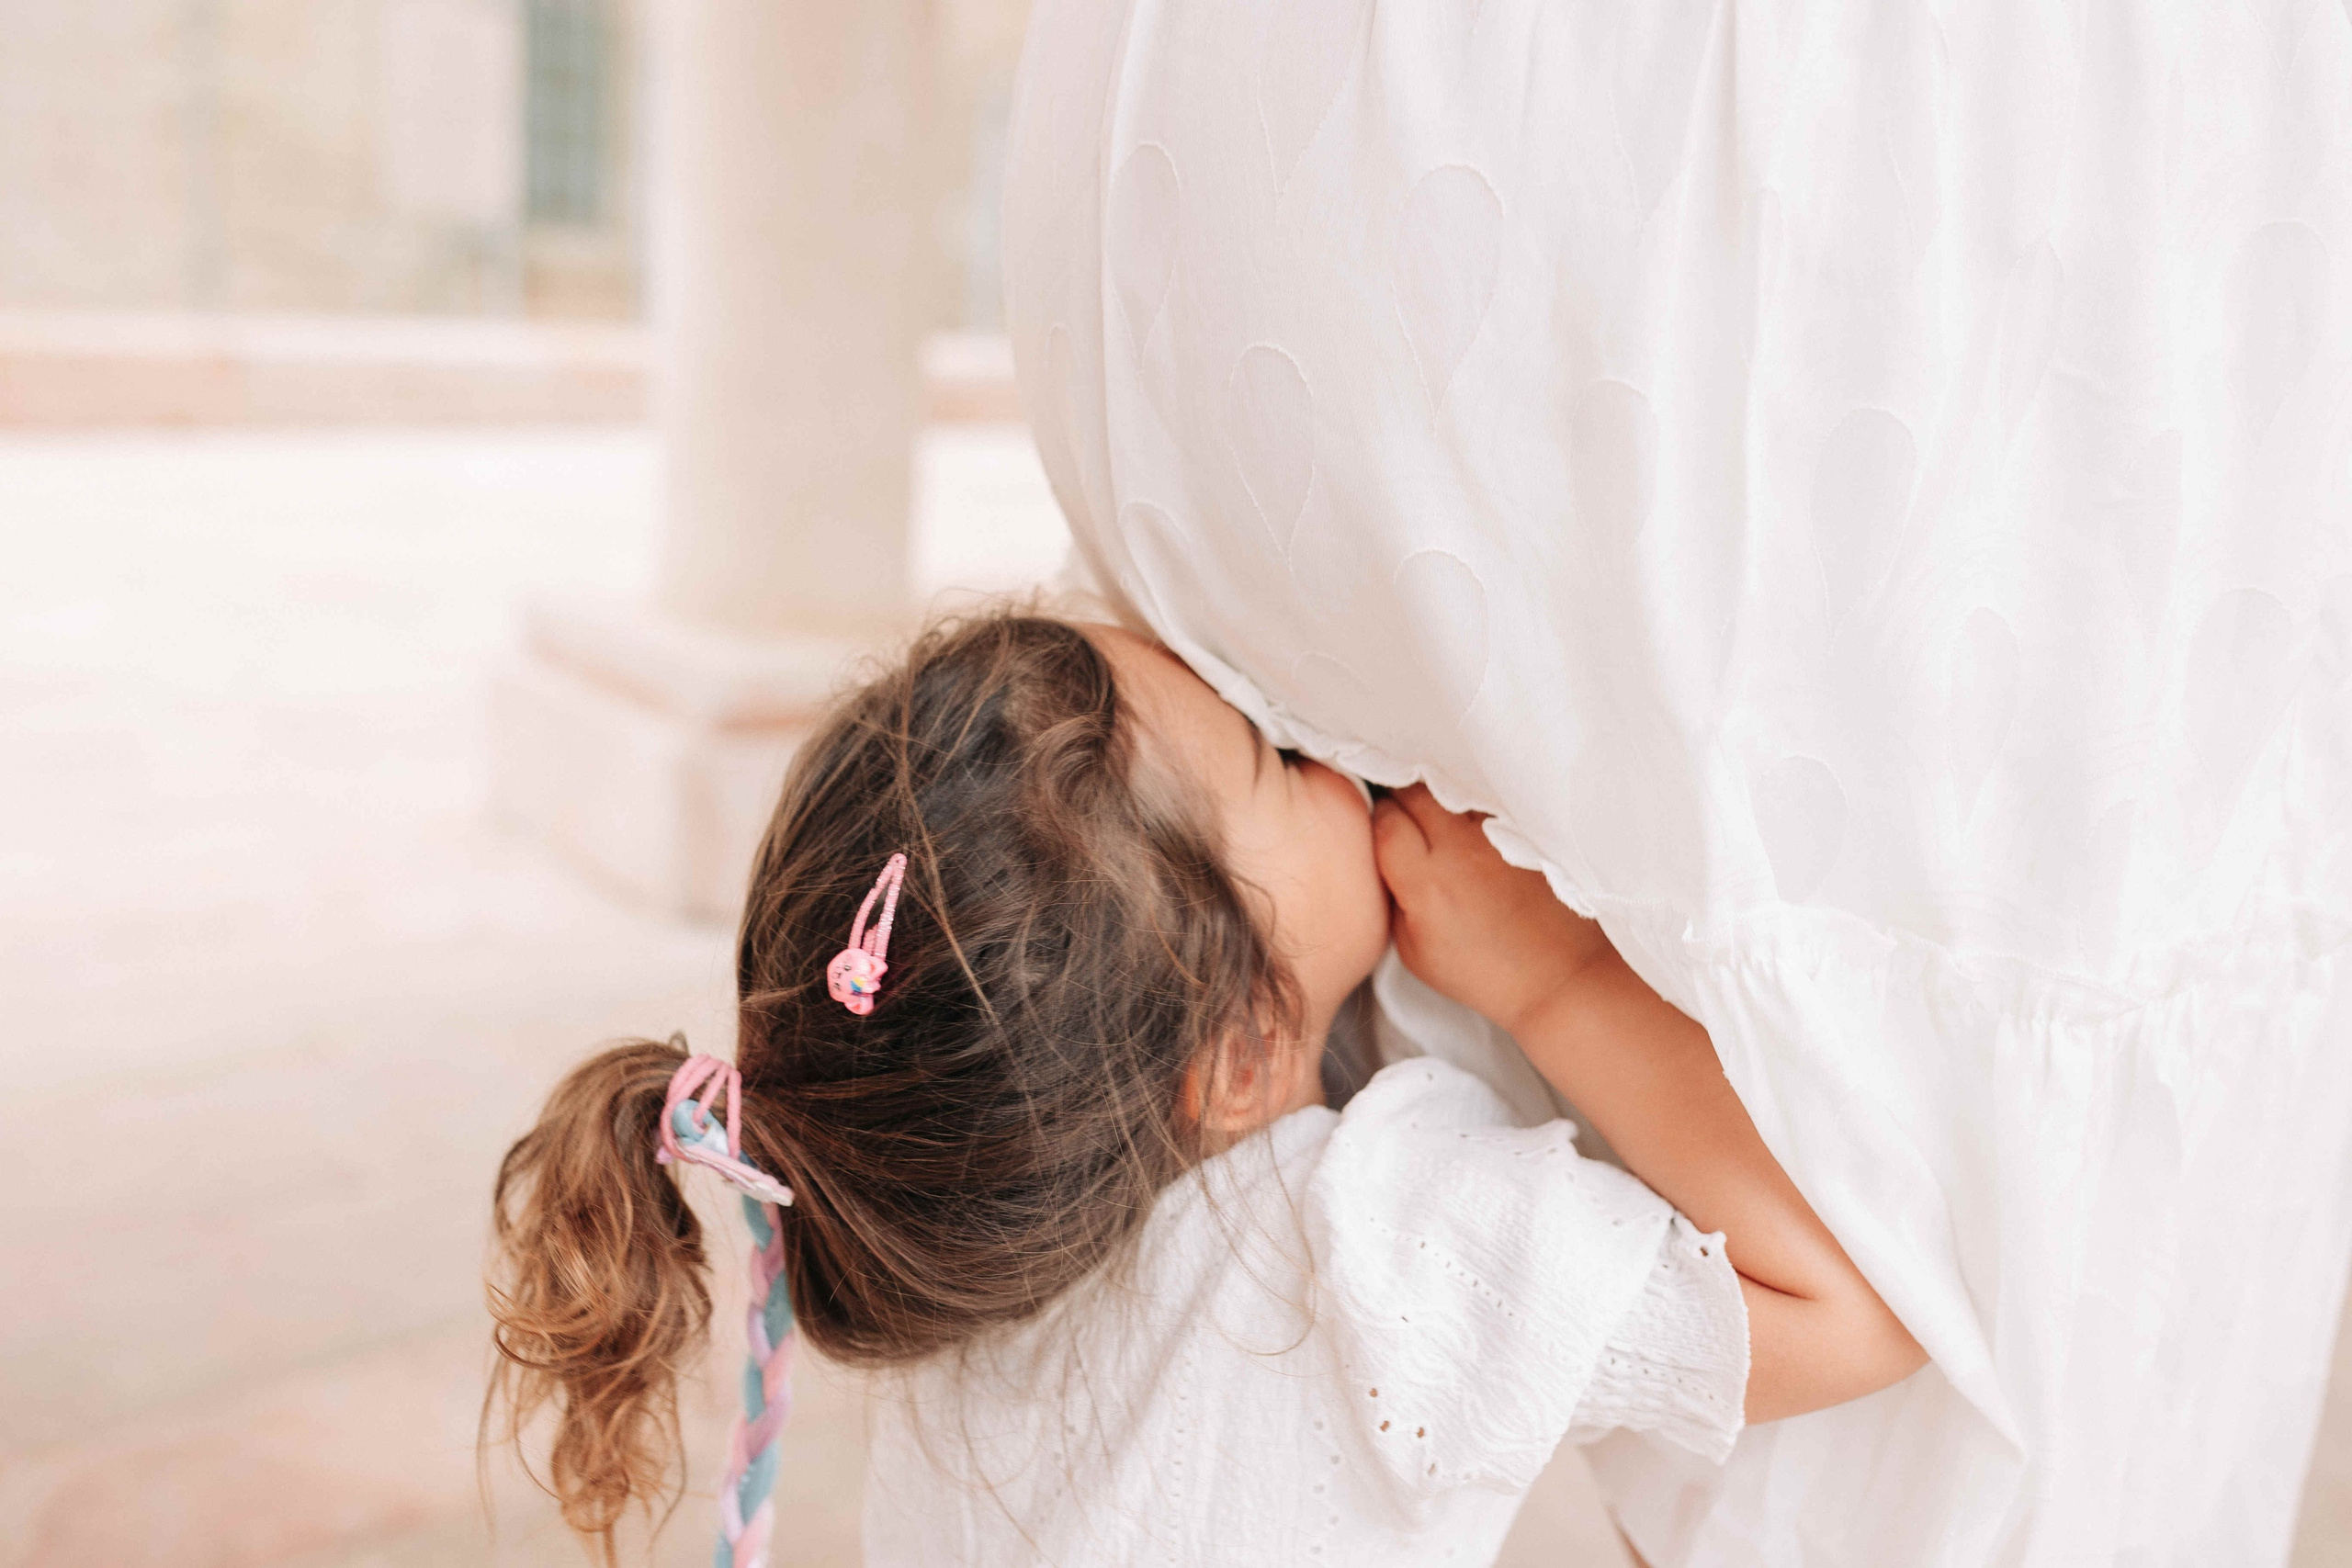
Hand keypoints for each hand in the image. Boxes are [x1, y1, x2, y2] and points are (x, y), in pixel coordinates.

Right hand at [1371, 784, 1613, 1035]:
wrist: (1556, 976)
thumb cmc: (1483, 973)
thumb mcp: (1414, 952)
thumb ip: (1392, 898)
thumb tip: (1384, 860)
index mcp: (1426, 884)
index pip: (1385, 820)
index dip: (1377, 822)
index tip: (1383, 834)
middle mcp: (1460, 851)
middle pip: (1414, 792)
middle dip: (1402, 802)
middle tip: (1406, 822)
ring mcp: (1496, 837)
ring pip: (1452, 789)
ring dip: (1438, 800)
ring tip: (1440, 824)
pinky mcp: (1525, 832)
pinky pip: (1487, 801)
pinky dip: (1471, 806)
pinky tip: (1472, 828)